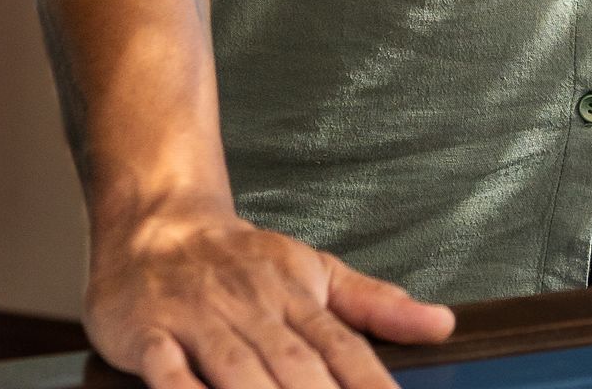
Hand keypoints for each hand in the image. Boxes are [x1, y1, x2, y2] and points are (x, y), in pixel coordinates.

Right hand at [86, 199, 455, 387]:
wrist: (159, 219)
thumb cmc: (241, 260)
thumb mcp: (312, 270)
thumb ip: (374, 303)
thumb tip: (441, 324)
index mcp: (296, 294)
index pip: (343, 348)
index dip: (370, 386)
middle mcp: (253, 306)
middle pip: (296, 367)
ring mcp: (200, 318)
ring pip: (239, 370)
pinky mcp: (150, 332)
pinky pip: (168, 370)